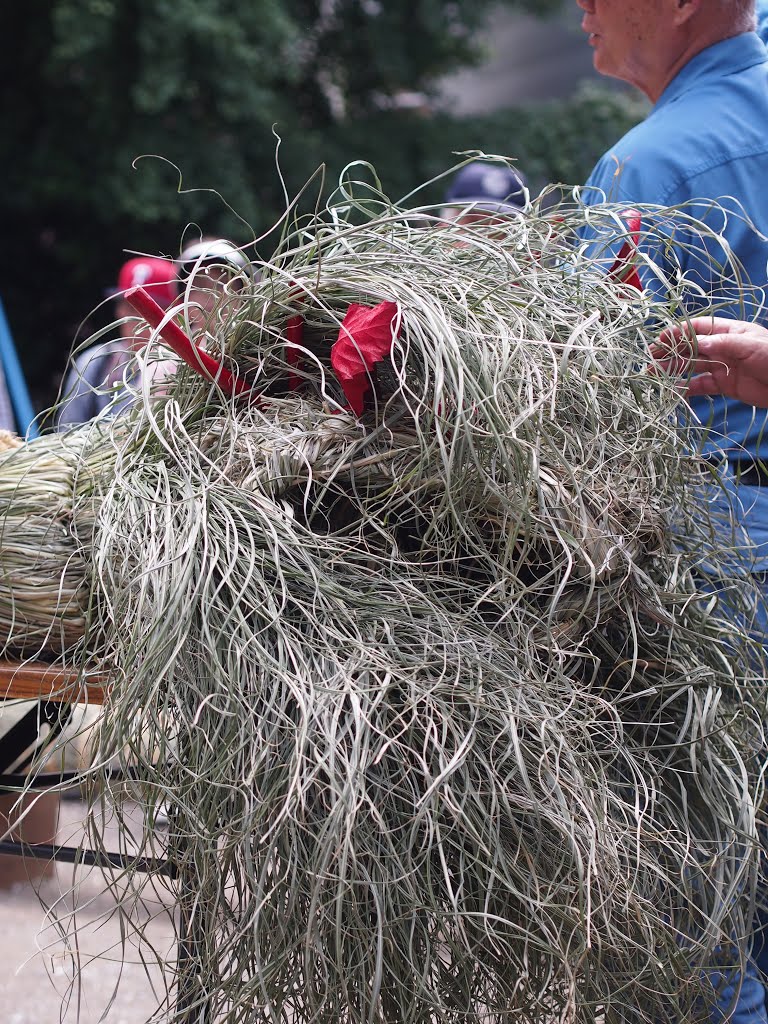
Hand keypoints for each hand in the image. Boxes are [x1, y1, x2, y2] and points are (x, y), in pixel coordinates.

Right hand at [652, 318, 767, 408]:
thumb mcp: (750, 345)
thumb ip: (722, 343)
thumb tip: (697, 342)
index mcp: (729, 332)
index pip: (698, 328)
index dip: (678, 332)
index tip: (660, 339)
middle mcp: (722, 348)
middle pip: (690, 348)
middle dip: (669, 352)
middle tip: (648, 359)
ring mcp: (722, 367)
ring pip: (691, 367)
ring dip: (672, 370)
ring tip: (652, 375)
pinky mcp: (724, 386)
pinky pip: (701, 386)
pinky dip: (686, 388)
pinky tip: (671, 390)